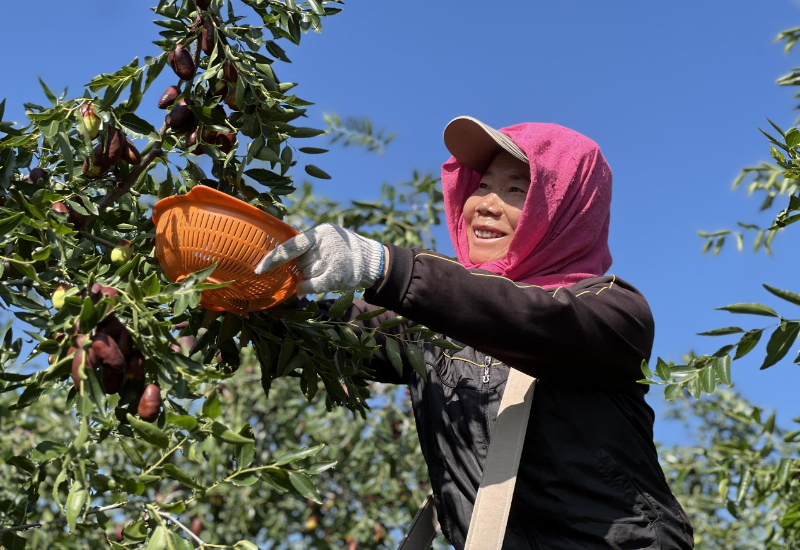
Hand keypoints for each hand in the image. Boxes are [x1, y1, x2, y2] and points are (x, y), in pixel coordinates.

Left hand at [254, 223, 384, 294]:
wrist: (370, 260)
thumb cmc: (341, 249)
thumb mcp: (324, 239)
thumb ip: (305, 247)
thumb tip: (279, 261)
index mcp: (319, 233)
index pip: (291, 246)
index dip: (274, 258)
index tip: (258, 269)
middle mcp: (325, 244)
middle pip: (299, 263)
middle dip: (303, 267)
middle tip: (319, 263)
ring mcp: (332, 259)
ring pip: (305, 274)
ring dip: (310, 276)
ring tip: (327, 270)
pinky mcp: (338, 274)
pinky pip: (312, 285)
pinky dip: (306, 288)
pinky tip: (303, 289)